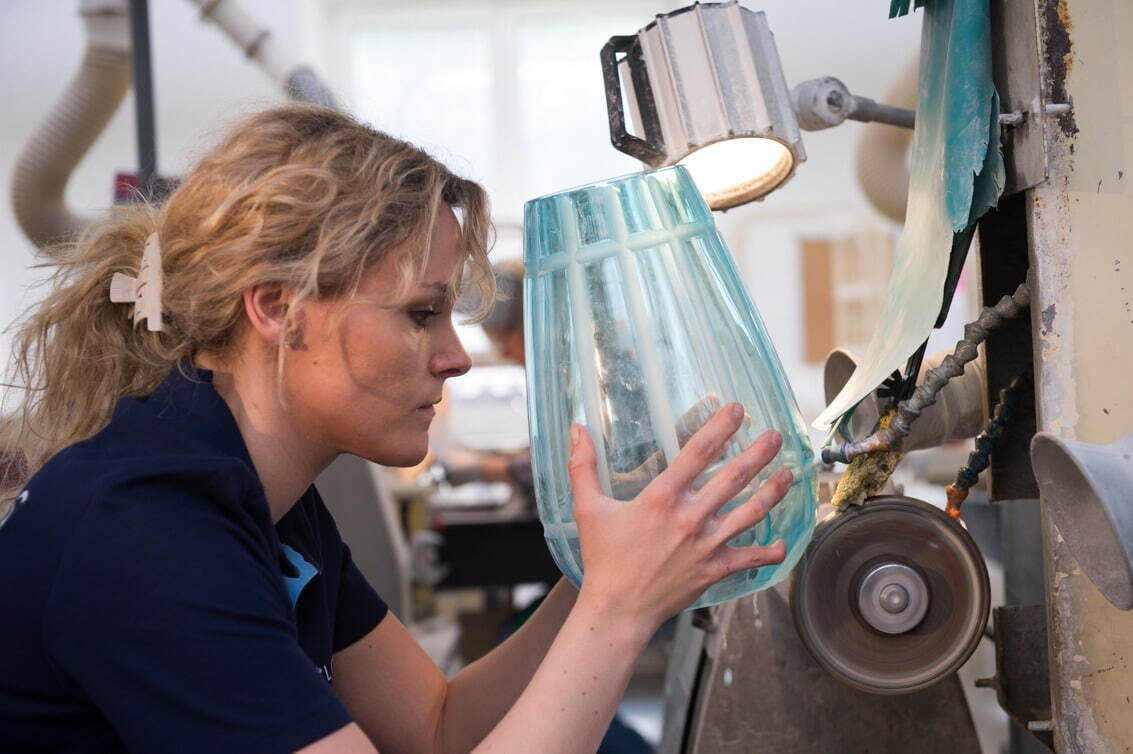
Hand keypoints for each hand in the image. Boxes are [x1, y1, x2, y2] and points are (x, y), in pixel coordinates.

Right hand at [568, 403, 790, 630]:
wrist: (618, 610)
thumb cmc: (603, 559)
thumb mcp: (588, 508)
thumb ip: (583, 466)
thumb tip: (577, 428)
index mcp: (662, 498)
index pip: (697, 453)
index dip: (719, 427)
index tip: (736, 409)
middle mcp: (690, 517)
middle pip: (733, 478)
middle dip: (758, 453)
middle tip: (775, 435)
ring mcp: (706, 545)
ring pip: (750, 513)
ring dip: (773, 492)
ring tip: (790, 474)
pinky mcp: (714, 570)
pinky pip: (750, 559)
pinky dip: (769, 552)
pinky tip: (782, 543)